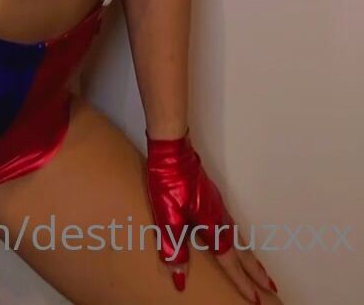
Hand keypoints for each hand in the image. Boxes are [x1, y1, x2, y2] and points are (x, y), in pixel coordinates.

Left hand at [145, 129, 278, 301]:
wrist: (172, 149)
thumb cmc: (169, 180)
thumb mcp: (167, 217)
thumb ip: (174, 248)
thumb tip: (179, 277)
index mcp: (211, 224)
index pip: (230, 261)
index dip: (242, 281)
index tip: (255, 299)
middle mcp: (219, 217)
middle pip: (243, 250)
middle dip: (256, 272)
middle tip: (271, 289)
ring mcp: (217, 206)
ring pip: (239, 237)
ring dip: (251, 257)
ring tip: (259, 271)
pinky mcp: (211, 198)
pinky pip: (232, 226)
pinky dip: (240, 241)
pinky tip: (234, 241)